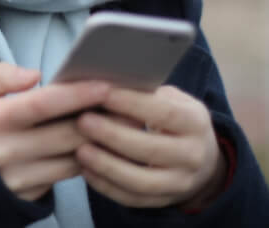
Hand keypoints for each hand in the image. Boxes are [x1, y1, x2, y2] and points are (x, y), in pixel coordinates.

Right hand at [0, 63, 110, 200]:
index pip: (42, 104)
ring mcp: (16, 179)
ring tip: (120, 124)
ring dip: (98, 142)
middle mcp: (5, 152)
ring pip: (71, 160)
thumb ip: (0, 76)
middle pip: (65, 135)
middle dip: (100, 119)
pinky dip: (83, 161)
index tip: (104, 84)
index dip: (75, 94)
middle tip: (127, 104)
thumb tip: (34, 75)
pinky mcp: (26, 197)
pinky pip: (64, 178)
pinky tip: (96, 145)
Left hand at [75, 85, 226, 208]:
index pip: (163, 113)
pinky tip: (86, 171)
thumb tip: (106, 81)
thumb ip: (145, 92)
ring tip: (80, 150)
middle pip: (150, 150)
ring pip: (141, 181)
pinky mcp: (164, 201)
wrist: (202, 157)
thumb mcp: (170, 98)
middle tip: (82, 121)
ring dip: (107, 166)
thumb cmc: (172, 116)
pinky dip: (108, 187)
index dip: (131, 103)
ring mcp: (180, 183)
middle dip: (113, 136)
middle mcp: (193, 156)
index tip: (102, 93)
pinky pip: (134, 199)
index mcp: (195, 123)